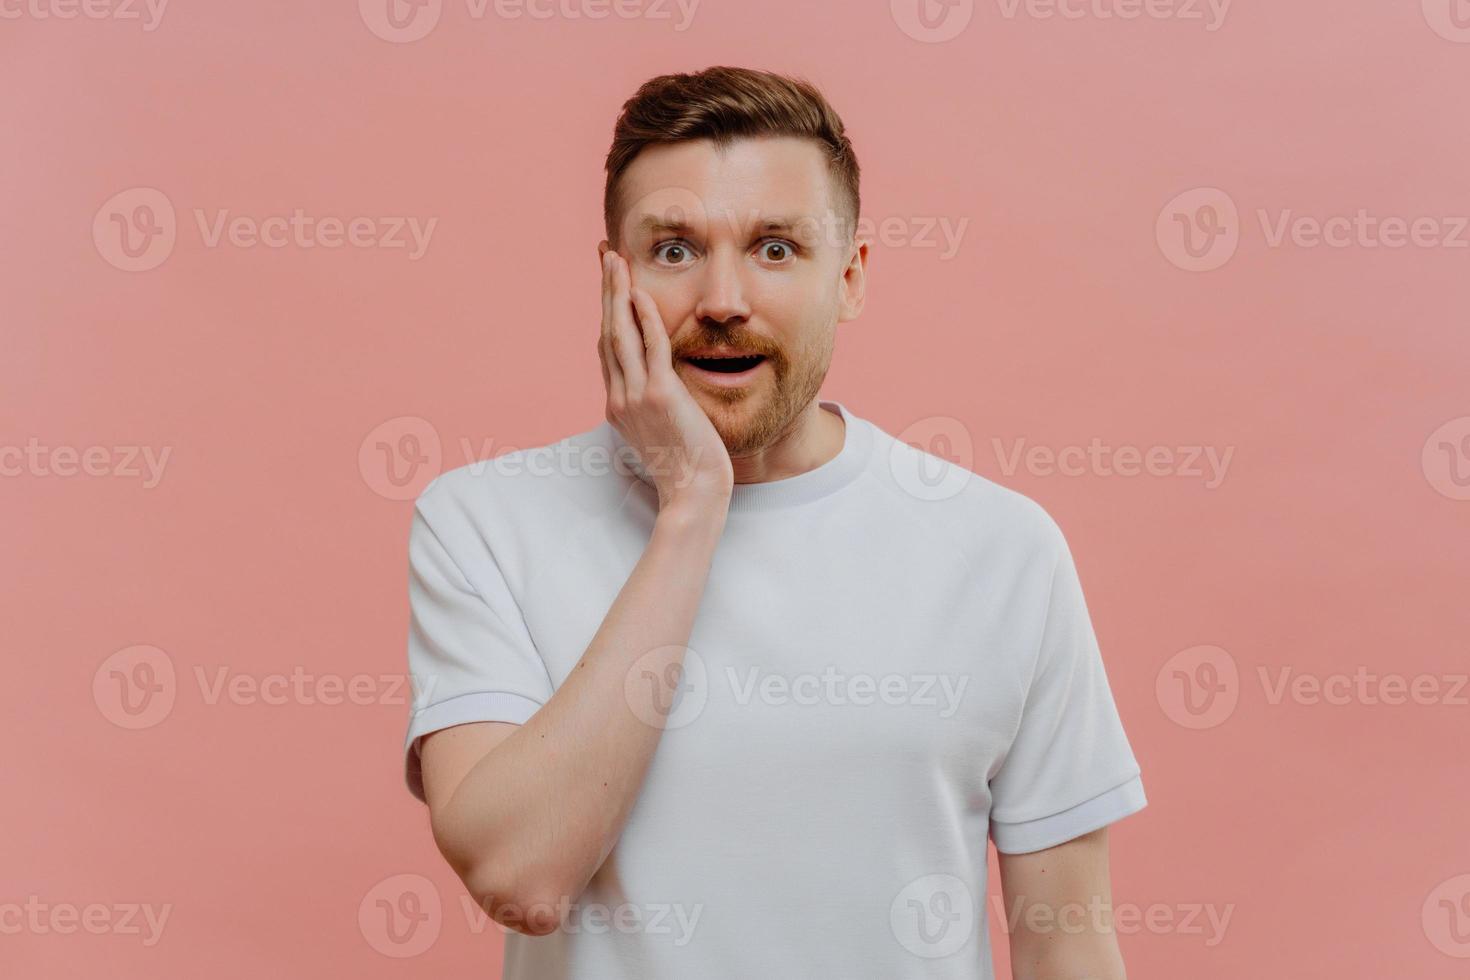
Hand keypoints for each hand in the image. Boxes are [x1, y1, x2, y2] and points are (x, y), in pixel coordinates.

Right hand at [598, 248, 732, 511]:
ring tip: (615, 260)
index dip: (607, 310)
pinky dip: (644, 319)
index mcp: (618, 404)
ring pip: (621, 334)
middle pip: (608, 331)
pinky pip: (651, 349)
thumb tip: (661, 384)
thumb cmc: (687, 468)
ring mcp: (636, 397)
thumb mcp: (663, 431)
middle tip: (605, 253)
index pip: (609, 346)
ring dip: (617, 293)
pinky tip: (641, 293)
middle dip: (606, 289)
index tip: (609, 280)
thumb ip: (656, 403)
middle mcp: (620, 397)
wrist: (692, 494)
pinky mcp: (660, 398)